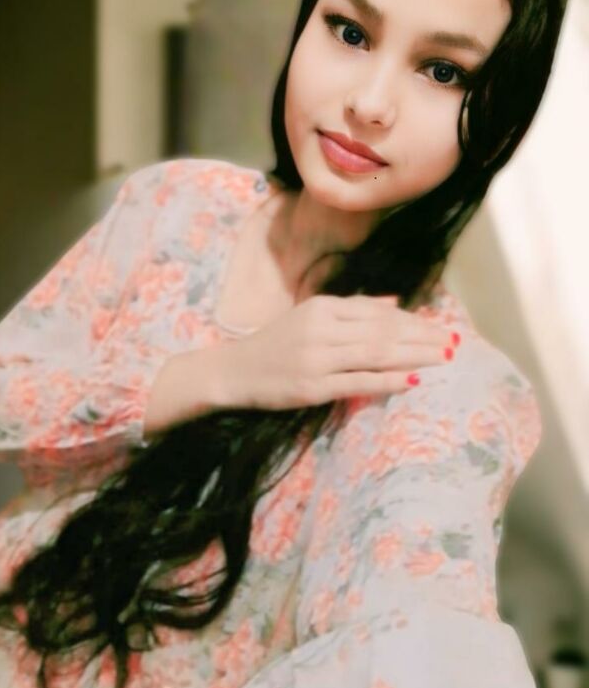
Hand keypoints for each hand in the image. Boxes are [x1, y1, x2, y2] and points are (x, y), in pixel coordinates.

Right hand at [217, 294, 458, 410]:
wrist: (234, 371)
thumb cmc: (276, 344)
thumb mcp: (311, 317)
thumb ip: (353, 309)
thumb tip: (394, 301)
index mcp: (322, 307)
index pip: (376, 312)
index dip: (411, 320)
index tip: (439, 327)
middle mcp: (322, 328)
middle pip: (383, 330)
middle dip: (422, 336)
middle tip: (453, 341)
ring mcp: (317, 357)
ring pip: (376, 353)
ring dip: (414, 355)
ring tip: (443, 357)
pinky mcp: (313, 386)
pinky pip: (358, 381)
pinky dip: (388, 380)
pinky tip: (413, 379)